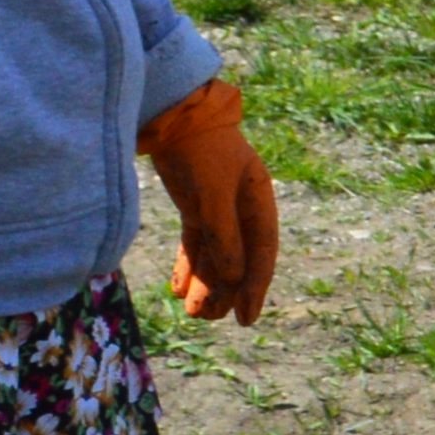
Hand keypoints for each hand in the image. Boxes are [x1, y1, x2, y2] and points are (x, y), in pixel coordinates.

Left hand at [135, 77, 280, 324]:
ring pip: (216, 256)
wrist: (173, 116)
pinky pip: (195, 245)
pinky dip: (188, 267)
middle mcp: (242, 209)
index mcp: (259, 202)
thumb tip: (233, 279)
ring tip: (192, 312)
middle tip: (210, 318)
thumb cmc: (200, 149)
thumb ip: (223, 235)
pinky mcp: (195, 207)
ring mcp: (218, 208)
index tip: (246, 318)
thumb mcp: (212, 192)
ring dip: (205, 284)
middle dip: (225, 291)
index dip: (256, 287)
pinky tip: (178, 290)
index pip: (262, 253)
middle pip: (238, 260)